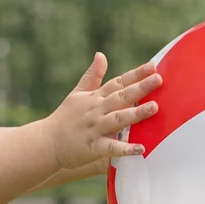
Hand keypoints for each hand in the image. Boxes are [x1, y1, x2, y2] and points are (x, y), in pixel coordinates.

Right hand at [45, 53, 161, 168]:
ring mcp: (94, 129)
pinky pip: (111, 148)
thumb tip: (101, 55)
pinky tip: (141, 149)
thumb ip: (92, 76)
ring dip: (136, 113)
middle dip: (140, 88)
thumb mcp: (77, 94)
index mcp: (94, 97)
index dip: (135, 74)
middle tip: (158, 80)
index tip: (153, 66)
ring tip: (154, 107)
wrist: (46, 142)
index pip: (118, 82)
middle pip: (120, 97)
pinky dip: (125, 148)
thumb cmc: (64, 118)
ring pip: (118, 119)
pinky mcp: (92, 147)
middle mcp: (96, 111)